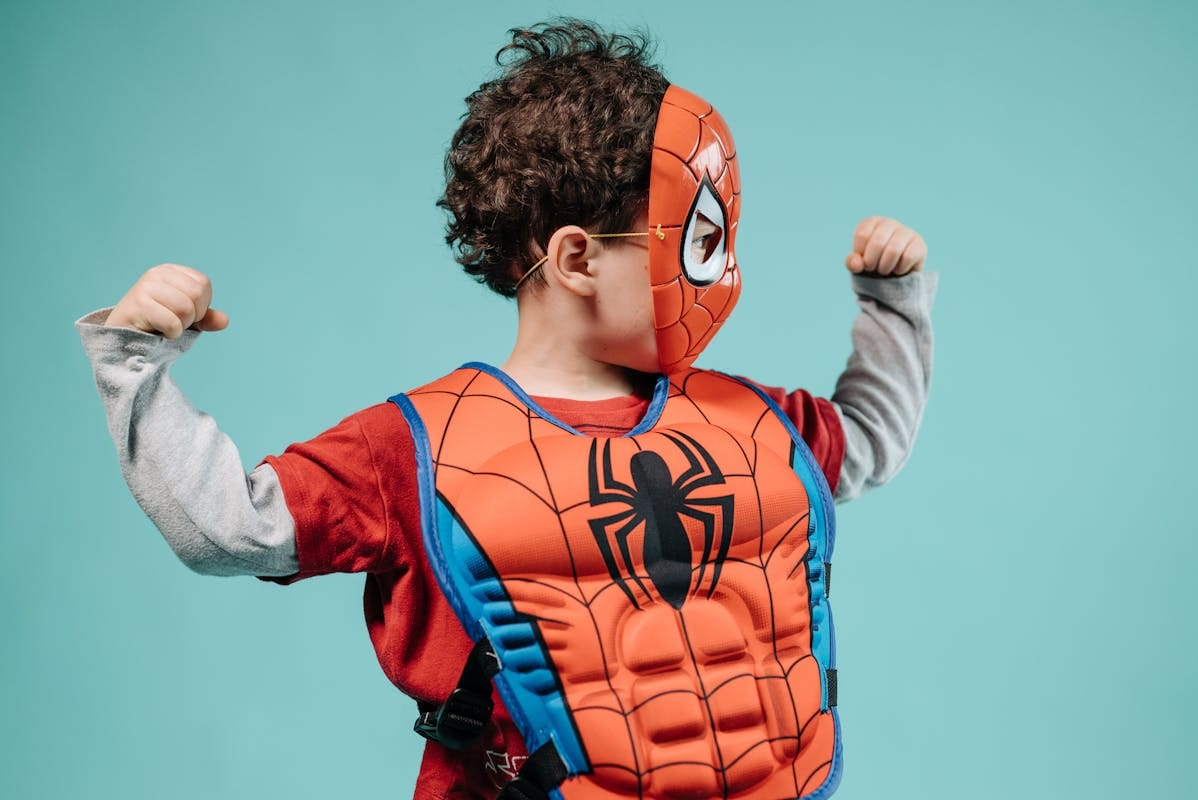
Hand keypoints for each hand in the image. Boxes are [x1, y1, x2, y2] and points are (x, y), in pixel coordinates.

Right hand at [106, 264, 228, 338]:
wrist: (123, 337)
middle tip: (174, 321)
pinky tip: (157, 331)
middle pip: (198, 294)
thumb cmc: (156, 324)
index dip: (201, 304)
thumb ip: (206, 317)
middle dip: (192, 315)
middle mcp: (157, 274)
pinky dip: (171, 333)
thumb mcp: (186, 318)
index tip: (183, 313)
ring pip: (186, 309)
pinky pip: (173, 323)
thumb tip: (224, 321)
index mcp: (170, 271)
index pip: (204, 284)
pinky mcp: (138, 303)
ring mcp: (146, 287)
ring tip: (165, 325)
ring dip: (181, 325)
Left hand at [846, 216, 926, 276]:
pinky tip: (898, 269)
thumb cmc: (873, 264)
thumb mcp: (859, 264)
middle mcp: (889, 223)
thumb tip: (856, 264)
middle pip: (878, 242)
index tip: (863, 261)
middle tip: (873, 269)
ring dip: (885, 267)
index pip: (863, 235)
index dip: (861, 254)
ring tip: (884, 270)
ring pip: (894, 250)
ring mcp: (906, 231)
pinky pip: (908, 257)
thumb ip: (852, 263)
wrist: (894, 275)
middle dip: (872, 262)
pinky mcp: (919, 244)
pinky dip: (900, 269)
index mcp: (872, 222)